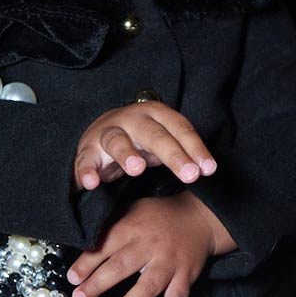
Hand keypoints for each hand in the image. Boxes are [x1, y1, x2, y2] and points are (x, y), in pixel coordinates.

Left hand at [68, 191, 232, 296]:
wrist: (199, 218)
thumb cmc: (159, 216)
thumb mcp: (132, 210)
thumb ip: (109, 224)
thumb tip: (80, 240)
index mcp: (133, 227)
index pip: (105, 246)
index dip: (86, 263)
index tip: (72, 278)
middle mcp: (150, 245)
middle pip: (122, 266)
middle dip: (98, 284)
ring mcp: (169, 262)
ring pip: (147, 285)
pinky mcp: (185, 275)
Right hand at [74, 101, 215, 189]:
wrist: (99, 135)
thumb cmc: (139, 140)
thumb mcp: (162, 141)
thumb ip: (182, 152)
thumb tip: (208, 169)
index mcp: (155, 114)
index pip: (180, 128)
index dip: (195, 149)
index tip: (209, 170)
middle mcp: (131, 119)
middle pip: (154, 135)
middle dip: (174, 155)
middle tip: (190, 175)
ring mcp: (107, 133)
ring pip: (117, 141)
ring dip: (126, 154)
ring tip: (137, 170)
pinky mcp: (87, 151)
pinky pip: (86, 160)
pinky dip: (87, 170)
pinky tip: (92, 183)